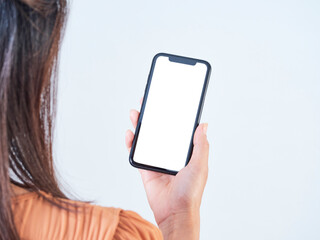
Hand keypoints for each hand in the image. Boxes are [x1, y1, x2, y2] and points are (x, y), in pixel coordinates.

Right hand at [125, 98, 208, 239]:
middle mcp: (170, 155)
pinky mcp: (146, 169)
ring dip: (140, 126)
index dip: (171, 116)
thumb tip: (204, 124)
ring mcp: (157, 161)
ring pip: (146, 140)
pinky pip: (137, 154)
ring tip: (135, 114)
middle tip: (147, 104)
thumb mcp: (200, 165)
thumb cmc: (190, 192)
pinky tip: (130, 134)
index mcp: (184, 152)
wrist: (175, 211)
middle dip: (152, 117)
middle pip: (159, 131)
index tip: (166, 104)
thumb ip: (201, 145)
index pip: (176, 130)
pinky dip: (132, 144)